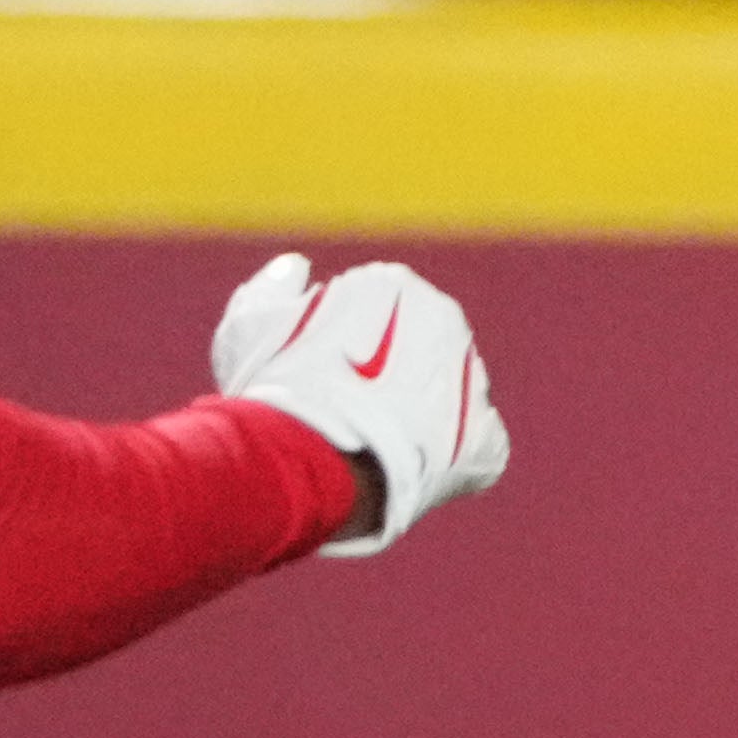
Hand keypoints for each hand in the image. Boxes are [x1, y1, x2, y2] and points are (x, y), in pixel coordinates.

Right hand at [207, 253, 508, 549]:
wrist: (312, 459)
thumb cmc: (276, 389)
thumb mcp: (251, 326)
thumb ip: (273, 291)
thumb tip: (295, 267)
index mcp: (394, 285)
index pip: (377, 310)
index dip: (345, 348)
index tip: (323, 374)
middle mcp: (447, 321)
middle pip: (418, 352)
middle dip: (389, 380)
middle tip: (346, 412)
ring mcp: (473, 380)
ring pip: (446, 397)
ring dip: (418, 418)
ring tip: (371, 445)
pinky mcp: (486, 443)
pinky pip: (472, 448)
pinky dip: (445, 461)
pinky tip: (404, 470)